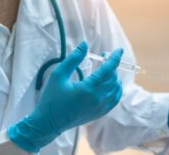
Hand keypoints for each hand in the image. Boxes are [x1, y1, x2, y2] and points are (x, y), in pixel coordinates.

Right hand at [8, 42, 122, 151]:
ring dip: (114, 77)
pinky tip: (111, 83)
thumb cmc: (51, 98)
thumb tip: (85, 44)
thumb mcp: (58, 75)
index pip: (108, 70)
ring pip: (116, 88)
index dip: (115, 58)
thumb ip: (73, 59)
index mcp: (88, 89)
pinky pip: (115, 99)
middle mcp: (98, 99)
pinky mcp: (100, 113)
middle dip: (111, 65)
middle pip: (113, 78)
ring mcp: (101, 108)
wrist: (49, 123)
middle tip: (104, 57)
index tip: (119, 50)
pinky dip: (116, 89)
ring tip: (106, 69)